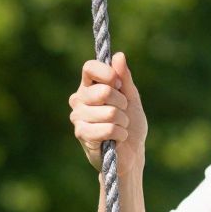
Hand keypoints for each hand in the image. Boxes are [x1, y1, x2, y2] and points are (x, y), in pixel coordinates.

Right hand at [69, 51, 147, 177]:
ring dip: (122, 121)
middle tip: (123, 112)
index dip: (107, 74)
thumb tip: (118, 56)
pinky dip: (120, 134)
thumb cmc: (131, 125)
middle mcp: (79, 99)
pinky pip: (108, 128)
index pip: (90, 67)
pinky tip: (118, 139)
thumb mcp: (132, 98)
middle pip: (103, 91)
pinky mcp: (82, 134)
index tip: (119, 84)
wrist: (131, 155)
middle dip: (122, 103)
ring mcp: (78, 117)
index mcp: (89, 86)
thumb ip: (124, 78)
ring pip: (109, 112)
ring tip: (120, 127)